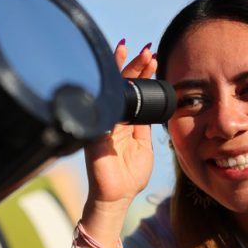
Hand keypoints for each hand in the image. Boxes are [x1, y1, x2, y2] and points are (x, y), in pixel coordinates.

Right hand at [83, 40, 156, 216]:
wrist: (117, 197)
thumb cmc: (129, 176)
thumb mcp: (143, 145)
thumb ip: (144, 125)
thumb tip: (152, 103)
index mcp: (124, 121)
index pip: (132, 91)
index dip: (141, 73)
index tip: (152, 57)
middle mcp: (111, 118)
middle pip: (121, 85)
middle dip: (133, 65)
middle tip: (145, 50)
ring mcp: (102, 124)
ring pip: (111, 90)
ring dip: (122, 71)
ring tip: (133, 52)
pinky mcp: (95, 133)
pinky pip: (102, 109)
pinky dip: (110, 93)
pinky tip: (117, 78)